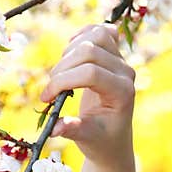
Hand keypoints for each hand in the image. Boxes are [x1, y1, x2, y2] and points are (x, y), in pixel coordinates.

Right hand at [40, 23, 135, 169]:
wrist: (112, 138)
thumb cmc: (100, 140)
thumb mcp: (86, 139)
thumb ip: (72, 130)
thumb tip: (54, 127)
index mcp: (122, 92)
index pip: (90, 73)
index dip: (62, 81)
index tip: (45, 99)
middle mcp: (125, 72)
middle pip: (90, 50)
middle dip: (62, 68)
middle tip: (51, 90)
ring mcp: (121, 61)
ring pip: (96, 35)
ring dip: (69, 51)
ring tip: (61, 74)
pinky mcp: (114, 54)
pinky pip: (101, 31)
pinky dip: (82, 35)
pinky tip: (70, 53)